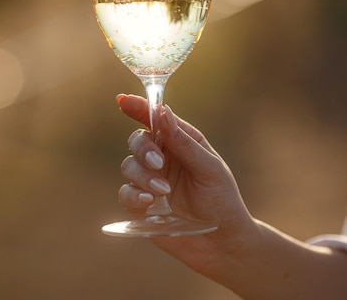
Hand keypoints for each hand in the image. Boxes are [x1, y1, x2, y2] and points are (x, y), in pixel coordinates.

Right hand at [116, 94, 255, 273]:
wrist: (223, 244)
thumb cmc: (223, 202)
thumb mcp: (209, 169)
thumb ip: (184, 142)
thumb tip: (163, 112)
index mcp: (180, 143)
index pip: (155, 120)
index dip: (138, 108)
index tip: (123, 101)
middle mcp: (162, 159)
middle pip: (137, 141)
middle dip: (144, 149)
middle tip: (159, 164)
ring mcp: (149, 182)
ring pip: (129, 166)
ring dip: (143, 176)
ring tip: (164, 191)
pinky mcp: (140, 205)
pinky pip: (125, 193)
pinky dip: (134, 194)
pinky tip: (149, 201)